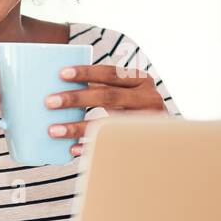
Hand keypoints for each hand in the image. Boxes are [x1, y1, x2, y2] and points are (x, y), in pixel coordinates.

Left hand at [44, 63, 166, 157]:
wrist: (171, 138)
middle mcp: (148, 98)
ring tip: (53, 130)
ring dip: (77, 127)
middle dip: (75, 98)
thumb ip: (107, 87)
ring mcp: (147, 122)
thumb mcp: (130, 93)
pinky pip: (111, 144)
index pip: (111, 73)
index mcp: (142, 80)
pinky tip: (72, 148)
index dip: (86, 72)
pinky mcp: (142, 142)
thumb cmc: (138, 110)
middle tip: (49, 102)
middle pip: (107, 96)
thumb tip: (63, 86)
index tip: (61, 74)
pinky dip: (90, 146)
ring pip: (106, 123)